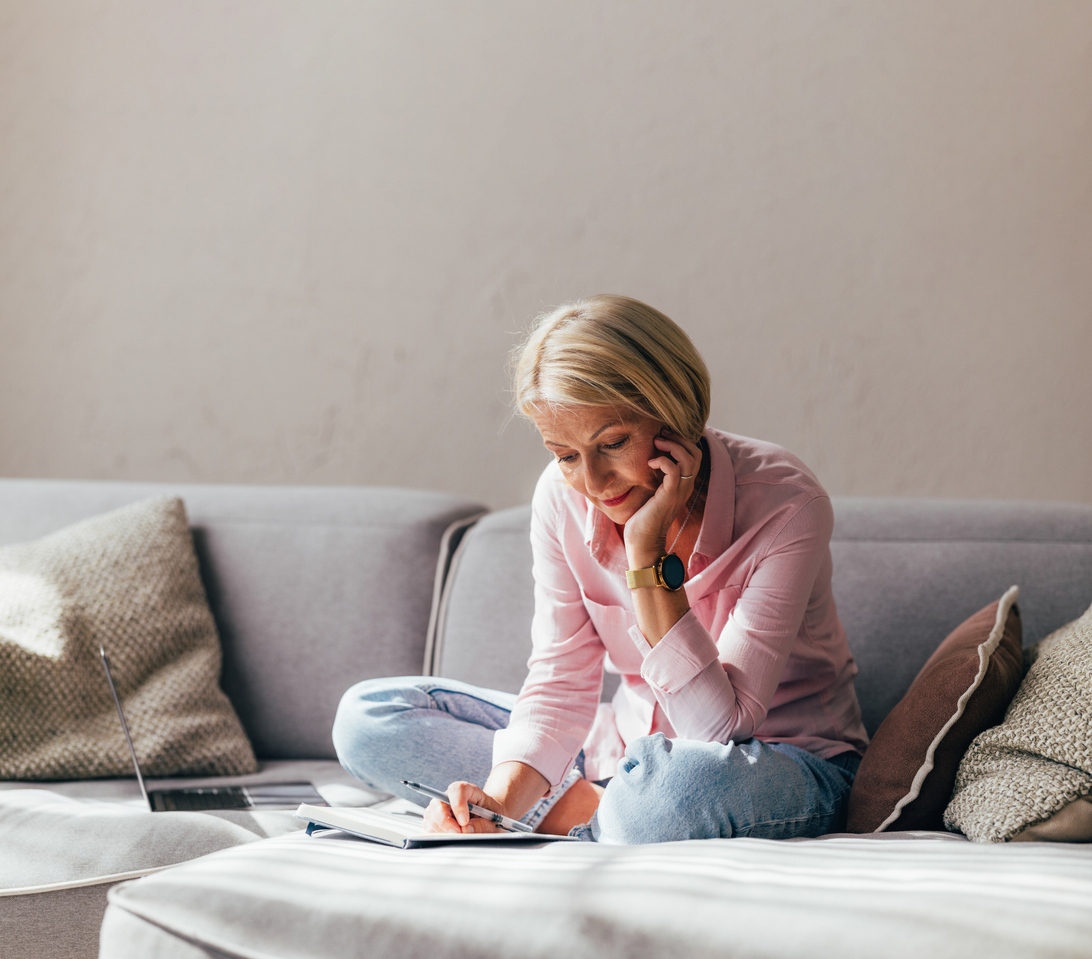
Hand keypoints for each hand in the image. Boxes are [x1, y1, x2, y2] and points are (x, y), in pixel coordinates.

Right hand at [420, 780, 505, 833]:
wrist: (490, 818)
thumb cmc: (493, 816)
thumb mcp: (495, 820)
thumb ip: (482, 825)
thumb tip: (465, 830)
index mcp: (469, 790)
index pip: (458, 789)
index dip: (458, 804)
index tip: (464, 821)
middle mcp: (452, 797)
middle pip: (439, 802)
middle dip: (445, 821)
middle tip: (457, 834)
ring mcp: (441, 807)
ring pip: (431, 815)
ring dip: (440, 829)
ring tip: (456, 836)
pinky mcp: (435, 819)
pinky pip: (428, 825)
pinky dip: (436, 833)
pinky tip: (448, 837)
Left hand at [624, 429, 702, 567]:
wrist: (643, 541)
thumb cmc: (643, 517)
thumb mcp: (652, 491)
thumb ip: (656, 477)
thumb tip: (648, 459)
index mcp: (683, 484)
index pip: (694, 455)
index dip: (682, 441)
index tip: (663, 436)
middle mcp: (686, 486)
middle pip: (696, 453)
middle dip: (679, 438)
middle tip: (660, 435)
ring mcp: (679, 491)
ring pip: (689, 458)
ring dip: (672, 445)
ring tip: (656, 443)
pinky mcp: (669, 495)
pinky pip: (673, 470)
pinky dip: (662, 460)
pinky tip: (650, 463)